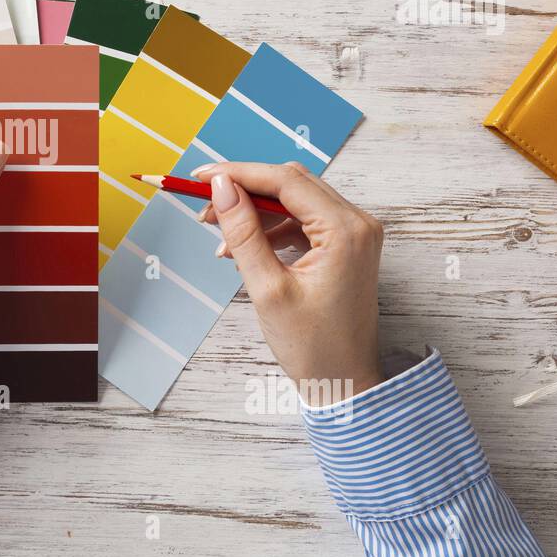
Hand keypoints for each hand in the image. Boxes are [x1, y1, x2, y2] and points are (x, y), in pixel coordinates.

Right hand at [194, 161, 384, 403]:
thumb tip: (221, 188)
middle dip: (244, 189)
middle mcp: (357, 223)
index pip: (285, 181)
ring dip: (254, 210)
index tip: (199, 177)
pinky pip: (302, 220)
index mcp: (345, 231)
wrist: (344, 383)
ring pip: (295, 200)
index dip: (238, 173)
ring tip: (218, 232)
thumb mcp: (267, 288)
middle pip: (291, 184)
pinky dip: (270, 227)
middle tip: (203, 204)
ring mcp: (354, 234)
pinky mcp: (345, 246)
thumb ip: (243, 232)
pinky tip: (242, 246)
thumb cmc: (312, 346)